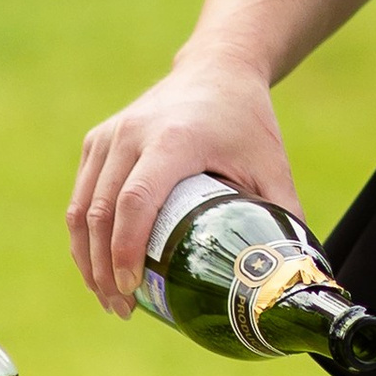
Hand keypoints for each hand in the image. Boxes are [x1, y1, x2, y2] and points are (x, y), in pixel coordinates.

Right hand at [68, 52, 306, 318]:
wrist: (216, 67)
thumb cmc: (246, 120)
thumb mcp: (271, 165)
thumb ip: (283, 216)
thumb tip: (294, 274)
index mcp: (174, 139)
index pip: (137, 200)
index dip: (127, 249)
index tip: (132, 289)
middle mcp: (132, 135)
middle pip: (100, 212)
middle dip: (104, 268)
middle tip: (122, 309)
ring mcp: (109, 136)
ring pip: (81, 208)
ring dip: (87, 259)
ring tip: (109, 298)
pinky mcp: (97, 141)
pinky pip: (81, 196)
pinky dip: (83, 236)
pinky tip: (99, 267)